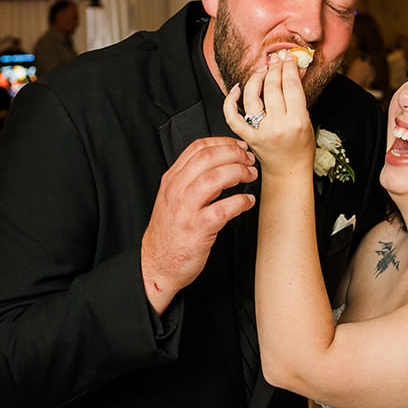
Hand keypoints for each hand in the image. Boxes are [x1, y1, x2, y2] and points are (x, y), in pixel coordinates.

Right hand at [141, 137, 257, 313]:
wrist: (156, 265)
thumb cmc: (170, 233)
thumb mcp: (172, 198)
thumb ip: (190, 180)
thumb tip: (222, 164)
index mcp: (171, 180)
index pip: (197, 148)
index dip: (223, 143)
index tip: (239, 147)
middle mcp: (176, 191)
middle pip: (208, 157)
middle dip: (234, 154)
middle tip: (249, 160)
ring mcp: (186, 209)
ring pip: (214, 178)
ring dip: (238, 173)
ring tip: (250, 176)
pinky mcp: (197, 229)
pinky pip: (223, 208)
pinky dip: (240, 202)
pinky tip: (248, 201)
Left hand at [222, 57, 314, 176]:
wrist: (288, 170)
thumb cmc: (300, 147)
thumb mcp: (307, 119)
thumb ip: (299, 96)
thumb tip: (295, 69)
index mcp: (297, 121)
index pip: (291, 86)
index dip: (289, 68)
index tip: (288, 59)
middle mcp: (278, 126)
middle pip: (272, 87)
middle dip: (274, 68)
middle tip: (276, 60)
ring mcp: (260, 132)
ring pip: (252, 96)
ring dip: (256, 78)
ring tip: (262, 71)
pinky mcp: (247, 137)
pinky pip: (232, 116)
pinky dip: (230, 101)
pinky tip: (237, 89)